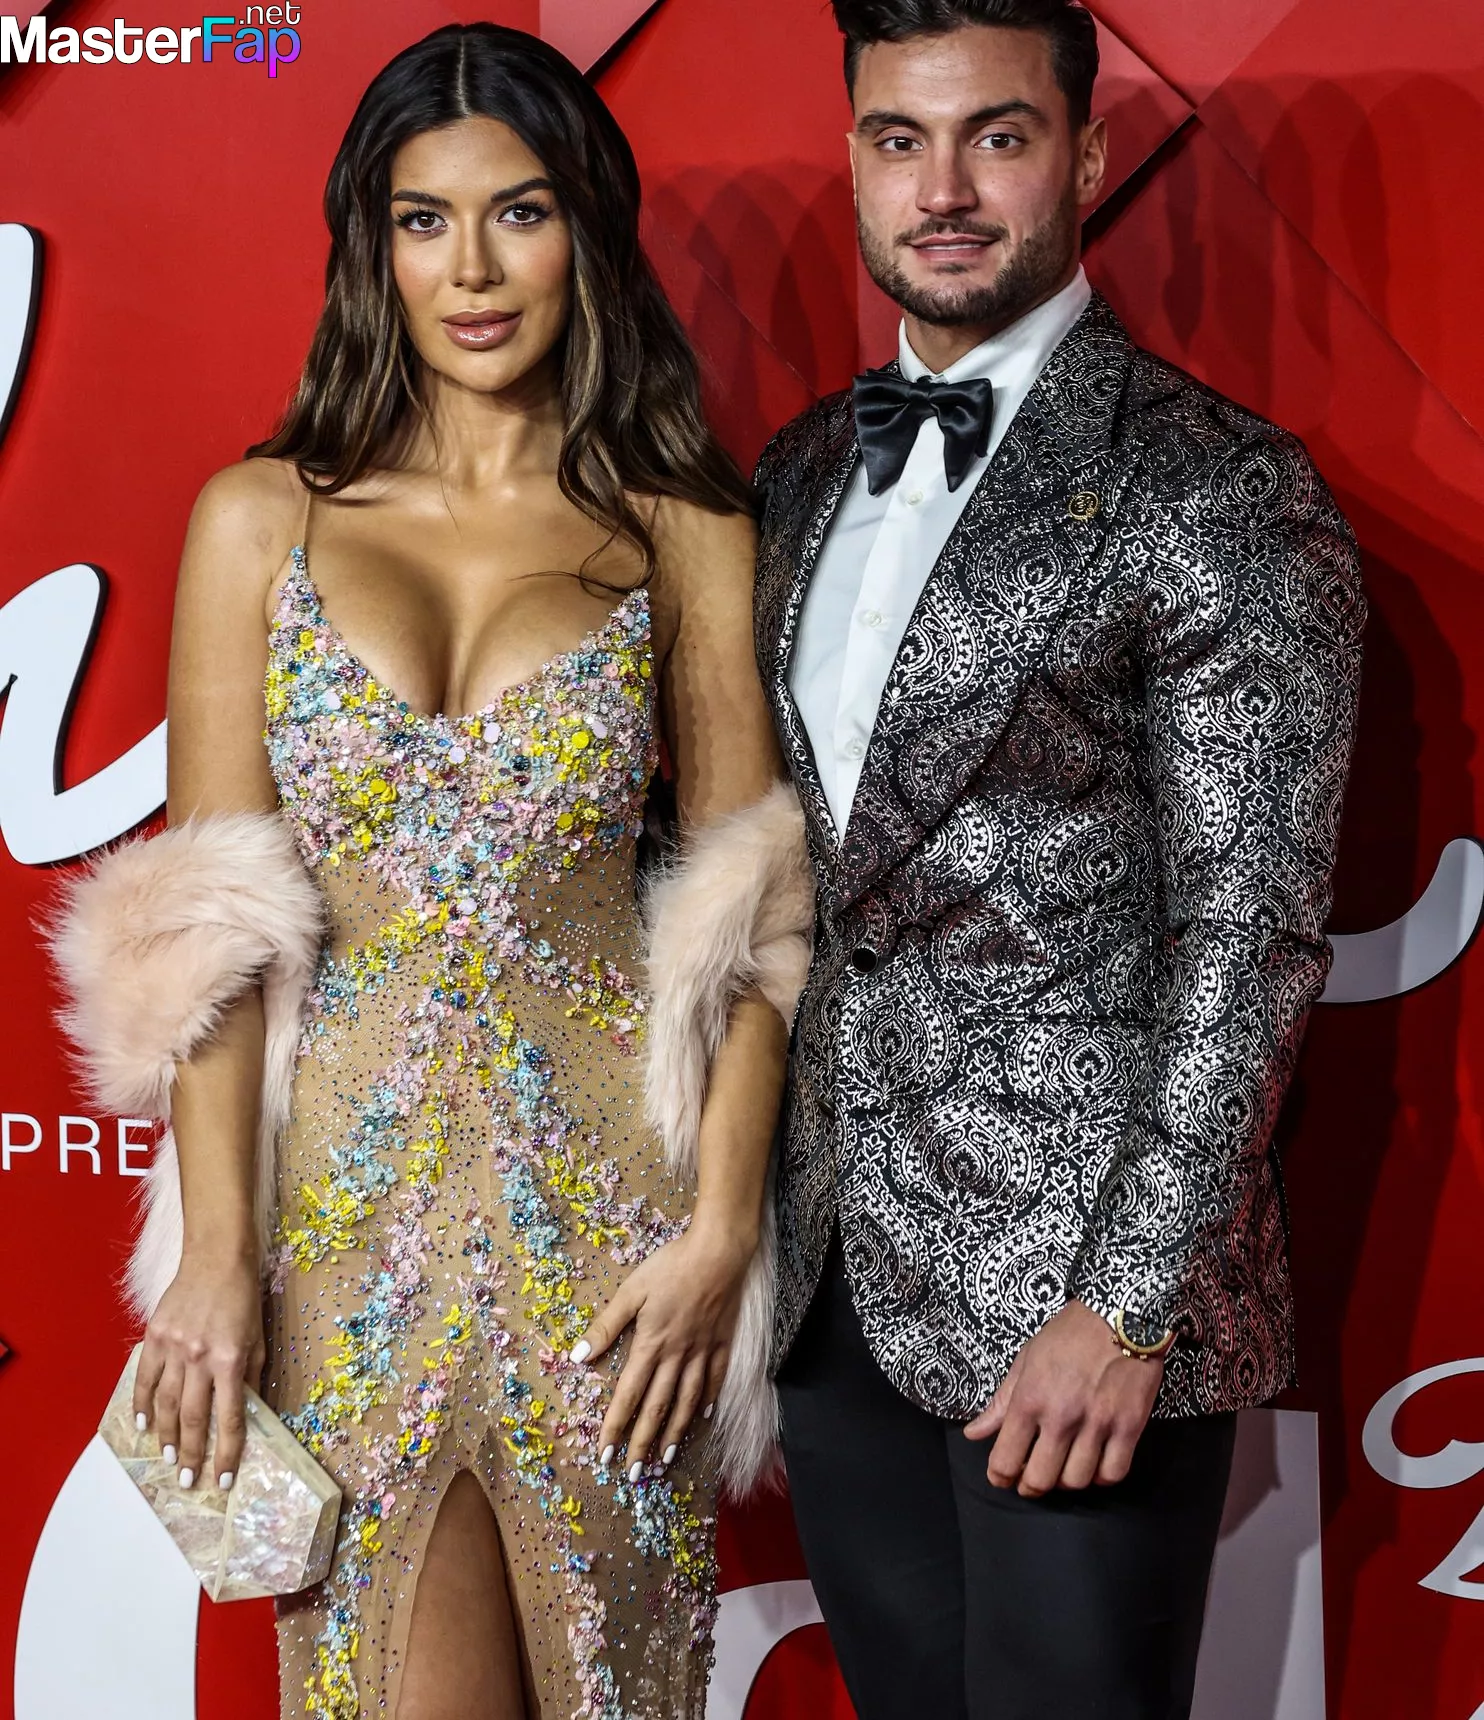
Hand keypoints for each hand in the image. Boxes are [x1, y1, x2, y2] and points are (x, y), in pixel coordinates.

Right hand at [131, 1248, 264, 1494]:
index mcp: (230, 1360)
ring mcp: (174, 1347)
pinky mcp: (154, 1337)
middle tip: (187, 1481)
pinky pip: (144, 1379)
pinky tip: (143, 1425)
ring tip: (167, 1459)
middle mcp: (200, 1358)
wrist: (217, 1257)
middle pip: (191, 1418)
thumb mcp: (258, 1338)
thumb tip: (244, 1413)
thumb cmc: (244, 1297)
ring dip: (165, 1437)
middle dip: (190, 1454)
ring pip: (165, 1404)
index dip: (226, 1452)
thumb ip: (249, 1376)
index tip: (222, 1478)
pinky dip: (142, 1404)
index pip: (229, 1418)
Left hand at [573, 1216, 755, 1478]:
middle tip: (635, 1474)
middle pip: (657, 1407)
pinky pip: (715, 1381)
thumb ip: (606, 1326)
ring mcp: (703, 1352)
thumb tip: (578, 1356)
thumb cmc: (670, 1266)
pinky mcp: (723, 1345)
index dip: (616, 1427)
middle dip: (643, 1443)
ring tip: (665, 1460)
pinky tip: (702, 1419)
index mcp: (650, 1344)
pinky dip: (708, 1402)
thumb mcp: (631, 1291)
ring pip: (687, 1402)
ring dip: (674, 1433)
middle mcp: (676, 1356)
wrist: (718, 1252)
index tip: (606, 1455)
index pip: (628, 1395)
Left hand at [963, 1300, 1163, 1496]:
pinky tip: (1094, 1462)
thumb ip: (1000, 1402)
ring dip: (1066, 1481)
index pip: (1005, 1460)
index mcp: (1030, 1399)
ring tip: (1063, 1466)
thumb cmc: (1068, 1335)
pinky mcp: (1130, 1427)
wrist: (1120, 1313)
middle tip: (1031, 1479)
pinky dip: (1100, 1476)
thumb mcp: (1026, 1360)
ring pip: (1076, 1482)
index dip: (1000, 1477)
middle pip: (1040, 1480)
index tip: (1002, 1476)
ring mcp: (1097, 1424)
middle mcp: (1061, 1416)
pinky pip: (1112, 1474)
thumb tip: (973, 1433)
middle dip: (1030, 1486)